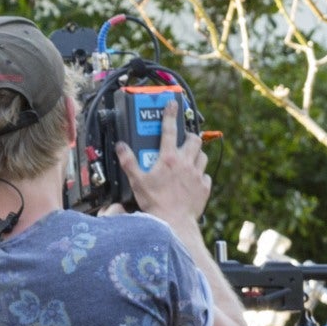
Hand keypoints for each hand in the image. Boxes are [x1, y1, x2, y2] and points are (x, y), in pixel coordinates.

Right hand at [116, 100, 211, 241]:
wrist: (174, 222)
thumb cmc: (156, 203)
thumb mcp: (137, 181)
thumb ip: (128, 162)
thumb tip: (121, 147)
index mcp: (168, 158)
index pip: (169, 130)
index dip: (170, 114)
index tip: (172, 104)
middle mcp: (185, 163)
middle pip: (194, 140)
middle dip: (190, 137)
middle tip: (185, 140)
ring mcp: (197, 175)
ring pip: (202, 156)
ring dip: (197, 154)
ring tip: (189, 159)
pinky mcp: (205, 187)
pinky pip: (206, 176)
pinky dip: (200, 176)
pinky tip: (194, 181)